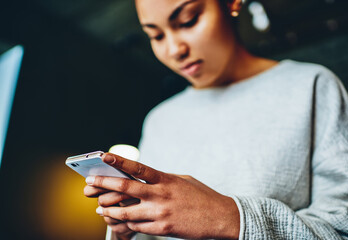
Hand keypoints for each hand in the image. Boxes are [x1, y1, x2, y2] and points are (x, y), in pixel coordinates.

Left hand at [85, 153, 239, 238]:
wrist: (220, 217)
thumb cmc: (201, 196)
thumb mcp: (182, 180)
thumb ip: (162, 179)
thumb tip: (144, 178)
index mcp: (166, 179)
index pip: (138, 168)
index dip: (119, 161)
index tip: (103, 156)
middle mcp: (161, 194)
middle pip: (125, 188)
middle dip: (103, 185)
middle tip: (89, 184)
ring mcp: (161, 213)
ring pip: (125, 211)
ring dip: (109, 209)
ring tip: (99, 207)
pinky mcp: (162, 228)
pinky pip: (136, 226)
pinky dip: (124, 222)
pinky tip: (118, 220)